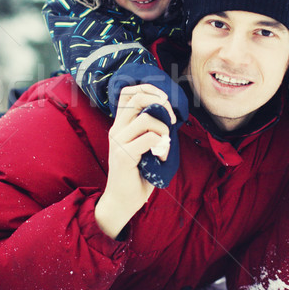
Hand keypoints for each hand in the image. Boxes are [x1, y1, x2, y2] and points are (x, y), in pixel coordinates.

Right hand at [95, 84, 171, 237]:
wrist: (122, 201)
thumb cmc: (137, 174)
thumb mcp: (144, 146)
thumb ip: (150, 129)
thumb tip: (168, 114)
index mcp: (120, 124)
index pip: (128, 92)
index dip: (147, 88)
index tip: (164, 100)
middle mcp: (116, 129)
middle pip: (137, 98)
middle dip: (162, 103)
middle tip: (171, 119)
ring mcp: (118, 141)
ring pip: (147, 118)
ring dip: (164, 130)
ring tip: (165, 145)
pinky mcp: (124, 155)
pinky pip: (150, 139)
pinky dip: (163, 146)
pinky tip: (162, 157)